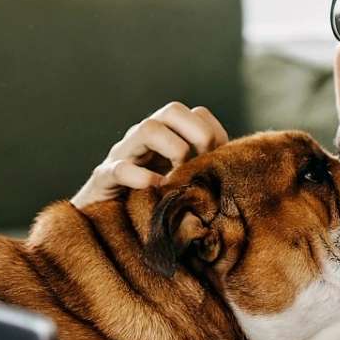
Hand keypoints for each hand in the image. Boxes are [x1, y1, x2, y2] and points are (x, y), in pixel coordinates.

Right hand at [71, 102, 229, 207]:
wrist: (105, 229)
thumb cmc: (152, 207)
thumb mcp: (183, 187)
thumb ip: (203, 176)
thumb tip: (236, 176)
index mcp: (165, 137)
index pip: (196, 114)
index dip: (213, 134)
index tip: (217, 163)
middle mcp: (143, 138)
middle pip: (172, 110)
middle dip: (196, 135)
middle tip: (199, 166)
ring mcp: (122, 155)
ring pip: (146, 128)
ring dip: (172, 150)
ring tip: (177, 179)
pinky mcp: (103, 179)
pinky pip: (120, 168)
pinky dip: (141, 178)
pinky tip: (156, 191)